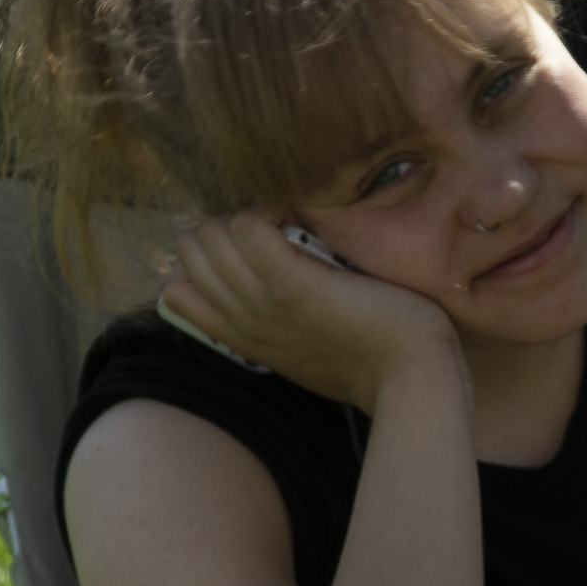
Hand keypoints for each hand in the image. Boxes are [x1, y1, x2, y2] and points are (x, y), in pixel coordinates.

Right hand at [163, 211, 461, 410]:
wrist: (408, 376)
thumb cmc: (369, 359)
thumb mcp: (305, 348)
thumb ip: (276, 321)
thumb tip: (263, 282)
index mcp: (242, 338)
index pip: (178, 289)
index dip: (207, 259)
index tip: (251, 252)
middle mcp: (243, 321)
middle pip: (189, 252)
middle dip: (222, 227)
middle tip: (274, 229)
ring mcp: (263, 304)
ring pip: (208, 236)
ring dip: (243, 214)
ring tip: (287, 221)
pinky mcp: (294, 285)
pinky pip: (247, 226)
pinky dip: (266, 208)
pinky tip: (297, 217)